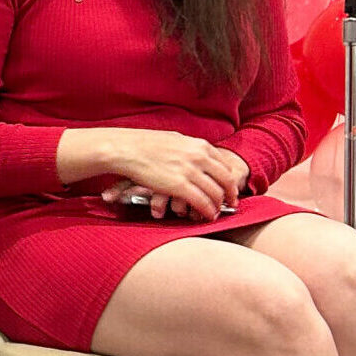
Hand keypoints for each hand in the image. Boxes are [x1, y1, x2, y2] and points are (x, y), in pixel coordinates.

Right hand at [101, 130, 241, 221]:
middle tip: (230, 203)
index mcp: (199, 145)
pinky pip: (201, 201)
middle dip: (230, 194)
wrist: (125, 149)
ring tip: (216, 212)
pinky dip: (207, 210)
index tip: (230, 188)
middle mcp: (198, 157)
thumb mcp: (174, 140)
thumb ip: (189, 148)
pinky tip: (207, 215)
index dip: (230, 180)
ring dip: (219, 205)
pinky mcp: (179, 185)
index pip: (224, 165)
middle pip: (225, 180)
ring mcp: (190, 171)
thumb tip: (196, 154)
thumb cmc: (144, 144)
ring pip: (215, 193)